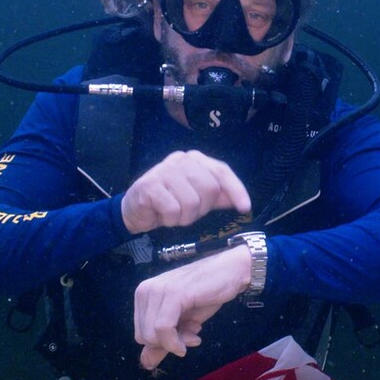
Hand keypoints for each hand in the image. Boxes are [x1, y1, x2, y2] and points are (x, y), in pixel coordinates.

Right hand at [121, 150, 251, 234]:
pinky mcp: (150, 185)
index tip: (245, 208)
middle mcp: (181, 160)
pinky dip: (170, 219)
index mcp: (194, 159)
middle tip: (187, 212)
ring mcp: (164, 170)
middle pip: (209, 188)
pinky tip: (161, 215)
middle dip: (201, 208)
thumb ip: (218, 196)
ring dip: (184, 217)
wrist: (135, 210)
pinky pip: (174, 210)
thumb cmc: (168, 202)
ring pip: (192, 202)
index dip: (236, 190)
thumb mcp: (197, 198)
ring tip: (173, 214)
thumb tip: (242, 201)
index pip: (222, 171)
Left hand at [133, 245, 251, 370]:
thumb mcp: (182, 322)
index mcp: (143, 295)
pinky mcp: (173, 294)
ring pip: (152, 336)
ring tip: (195, 333)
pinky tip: (194, 338)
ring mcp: (158, 290)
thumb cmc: (206, 294)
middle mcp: (145, 290)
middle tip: (191, 335)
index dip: (162, 343)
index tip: (183, 337)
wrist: (230, 272)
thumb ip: (163, 341)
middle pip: (144, 338)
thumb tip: (145, 364)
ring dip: (176, 343)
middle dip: (169, 344)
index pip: (140, 334)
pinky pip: (164, 329)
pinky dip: (176, 342)